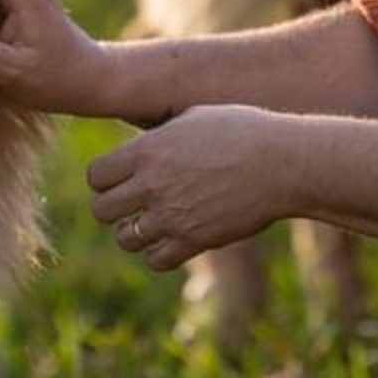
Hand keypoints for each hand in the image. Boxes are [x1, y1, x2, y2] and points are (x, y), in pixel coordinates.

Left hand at [87, 105, 294, 270]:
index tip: (121, 179)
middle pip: (102, 211)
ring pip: (125, 239)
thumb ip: (159, 136)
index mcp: (147, 150)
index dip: (105, 180)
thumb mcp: (194, 118)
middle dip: (114, 208)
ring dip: (136, 232)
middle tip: (134, 204)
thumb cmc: (244, 131)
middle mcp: (152, 184)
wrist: (282, 163)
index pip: (95, 176)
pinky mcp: (194, 240)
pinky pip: (155, 260)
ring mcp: (172, 215)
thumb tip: (142, 143)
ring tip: (156, 221)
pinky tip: (175, 238)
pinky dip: (159, 253)